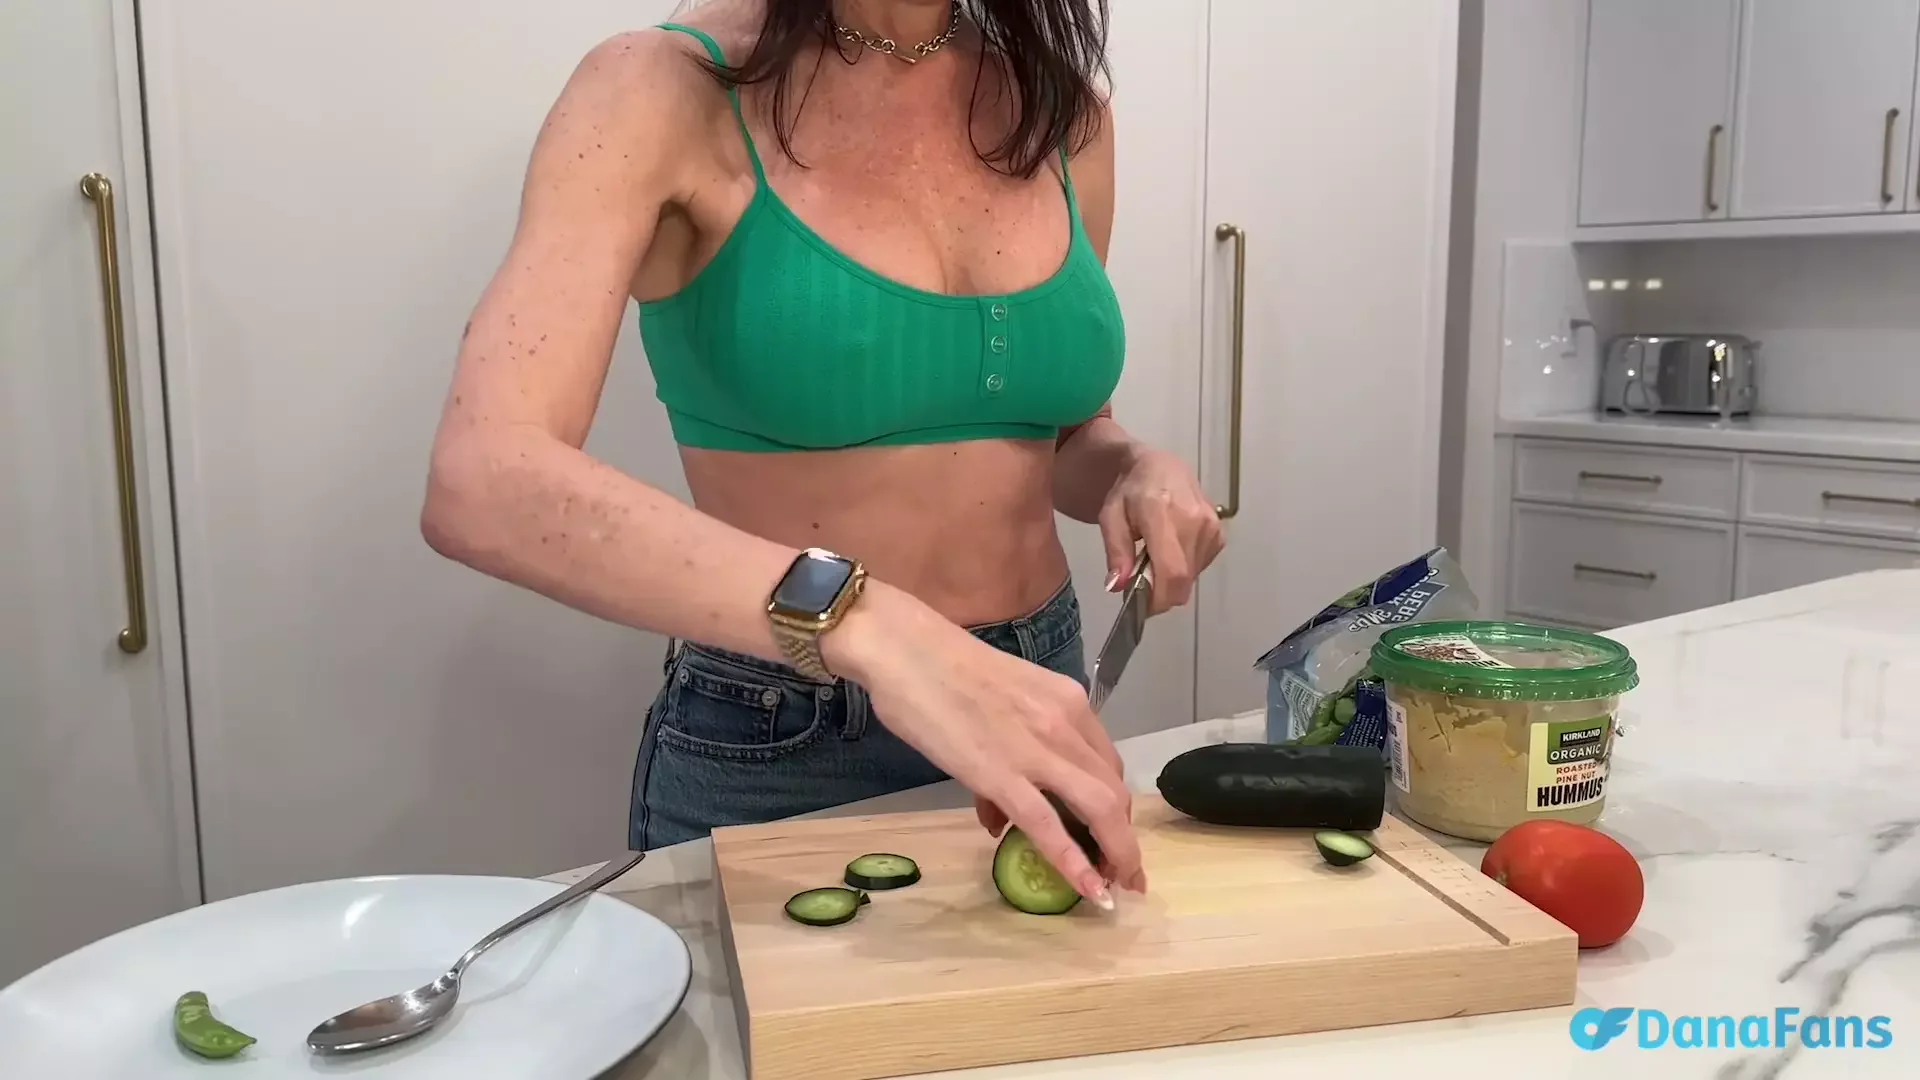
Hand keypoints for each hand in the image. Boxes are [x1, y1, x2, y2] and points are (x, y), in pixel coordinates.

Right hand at [824, 584, 1145, 903]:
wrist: (903, 648)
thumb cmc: (940, 668)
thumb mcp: (1000, 700)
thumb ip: (1013, 750)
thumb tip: (1000, 811)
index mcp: (1067, 701)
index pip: (1107, 764)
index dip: (1115, 807)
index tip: (1108, 835)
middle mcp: (1066, 723)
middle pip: (1115, 791)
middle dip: (1124, 839)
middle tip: (1120, 873)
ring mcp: (1037, 749)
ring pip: (1101, 810)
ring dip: (1116, 856)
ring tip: (1114, 888)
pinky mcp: (1002, 775)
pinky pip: (1049, 827)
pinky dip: (1076, 863)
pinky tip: (1089, 890)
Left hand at [1098, 447, 1225, 613]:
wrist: (1159, 466)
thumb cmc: (1130, 491)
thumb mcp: (1110, 516)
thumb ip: (1116, 551)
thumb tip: (1118, 586)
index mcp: (1163, 512)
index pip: (1172, 571)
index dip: (1158, 598)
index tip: (1140, 605)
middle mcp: (1195, 521)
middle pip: (1184, 580)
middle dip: (1161, 593)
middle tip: (1141, 583)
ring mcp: (1212, 528)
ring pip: (1192, 577)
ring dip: (1171, 580)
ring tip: (1154, 558)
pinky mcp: (1219, 535)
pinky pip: (1200, 567)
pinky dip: (1184, 569)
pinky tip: (1171, 551)